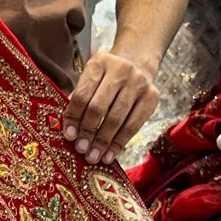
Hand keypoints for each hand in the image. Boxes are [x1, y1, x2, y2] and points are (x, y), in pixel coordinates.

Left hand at [61, 49, 159, 165]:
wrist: (137, 64)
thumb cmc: (106, 79)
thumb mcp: (90, 81)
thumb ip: (78, 102)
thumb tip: (68, 133)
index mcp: (99, 64)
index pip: (82, 95)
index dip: (74, 118)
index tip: (69, 136)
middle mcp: (120, 69)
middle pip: (99, 107)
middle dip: (88, 132)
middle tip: (81, 149)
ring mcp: (138, 82)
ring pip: (116, 119)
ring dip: (102, 142)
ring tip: (93, 157)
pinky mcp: (152, 96)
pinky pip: (133, 125)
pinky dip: (119, 143)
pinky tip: (109, 155)